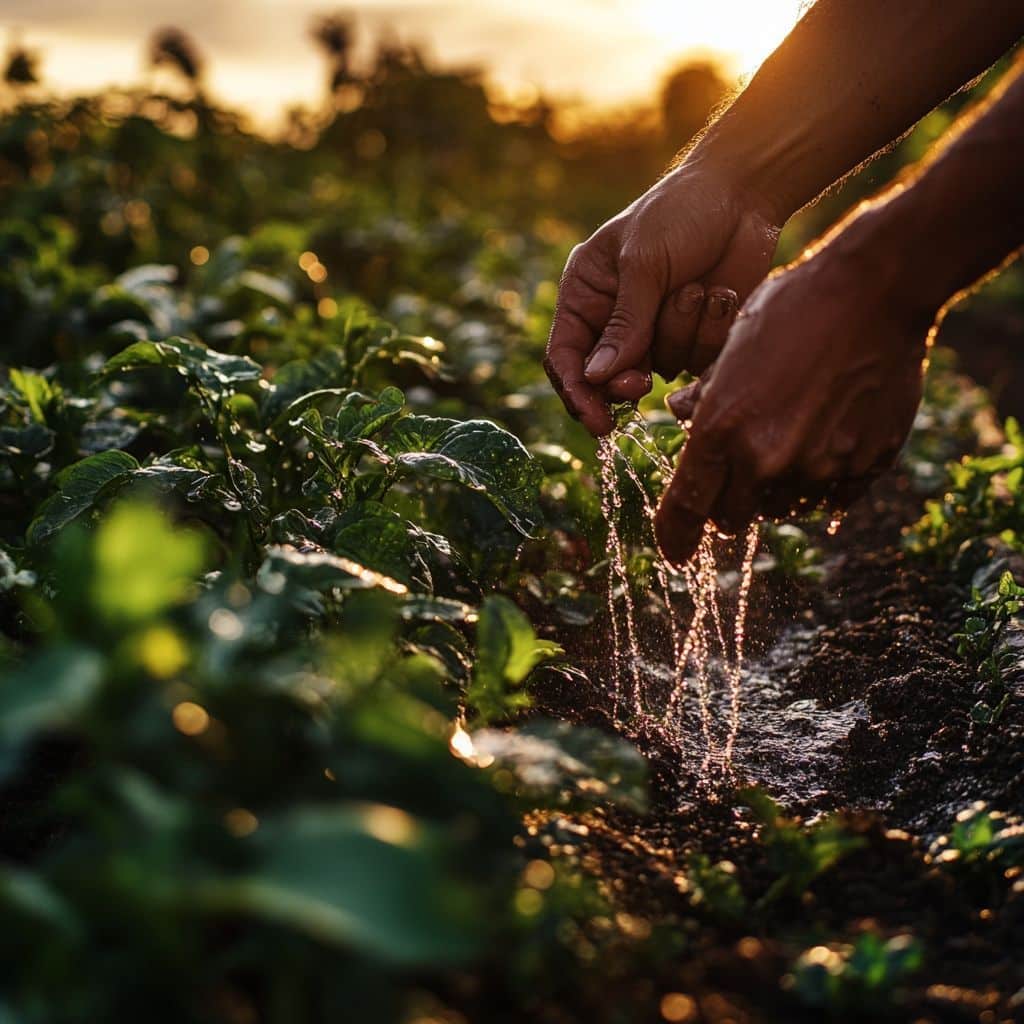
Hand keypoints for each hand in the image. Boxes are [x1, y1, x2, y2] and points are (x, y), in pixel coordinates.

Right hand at [544, 153, 782, 435]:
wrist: (744, 194)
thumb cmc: (681, 213)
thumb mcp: (643, 265)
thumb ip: (623, 325)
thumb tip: (596, 378)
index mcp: (586, 294)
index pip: (566, 357)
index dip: (577, 393)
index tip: (596, 422)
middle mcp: (614, 317)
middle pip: (606, 379)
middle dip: (625, 382)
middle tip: (642, 383)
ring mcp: (654, 329)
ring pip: (655, 370)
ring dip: (677, 337)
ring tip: (695, 288)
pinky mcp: (693, 335)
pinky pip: (694, 362)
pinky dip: (707, 334)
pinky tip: (717, 294)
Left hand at [654, 225, 934, 566]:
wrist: (875, 292)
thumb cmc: (792, 310)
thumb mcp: (730, 346)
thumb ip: (703, 395)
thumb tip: (678, 416)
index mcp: (721, 429)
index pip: (685, 507)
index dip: (674, 537)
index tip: (674, 555)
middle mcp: (766, 458)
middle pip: (731, 518)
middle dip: (726, 506)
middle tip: (736, 478)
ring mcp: (819, 466)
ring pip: (782, 510)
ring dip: (774, 492)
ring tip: (788, 444)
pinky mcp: (863, 466)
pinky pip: (831, 500)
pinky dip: (821, 483)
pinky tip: (826, 442)